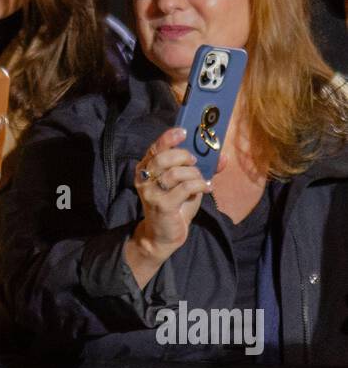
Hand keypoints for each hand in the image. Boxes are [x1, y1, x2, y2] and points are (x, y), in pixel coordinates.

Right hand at [128, 127, 216, 269]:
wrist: (163, 235)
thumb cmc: (175, 206)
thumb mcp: (187, 185)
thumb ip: (202, 169)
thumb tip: (223, 157)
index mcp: (146, 169)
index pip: (154, 148)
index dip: (168, 138)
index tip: (184, 132)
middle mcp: (144, 179)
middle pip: (163, 158)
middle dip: (184, 156)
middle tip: (195, 162)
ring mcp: (151, 193)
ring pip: (175, 173)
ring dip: (194, 174)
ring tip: (201, 180)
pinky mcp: (162, 205)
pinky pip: (185, 188)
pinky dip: (199, 185)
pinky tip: (207, 188)